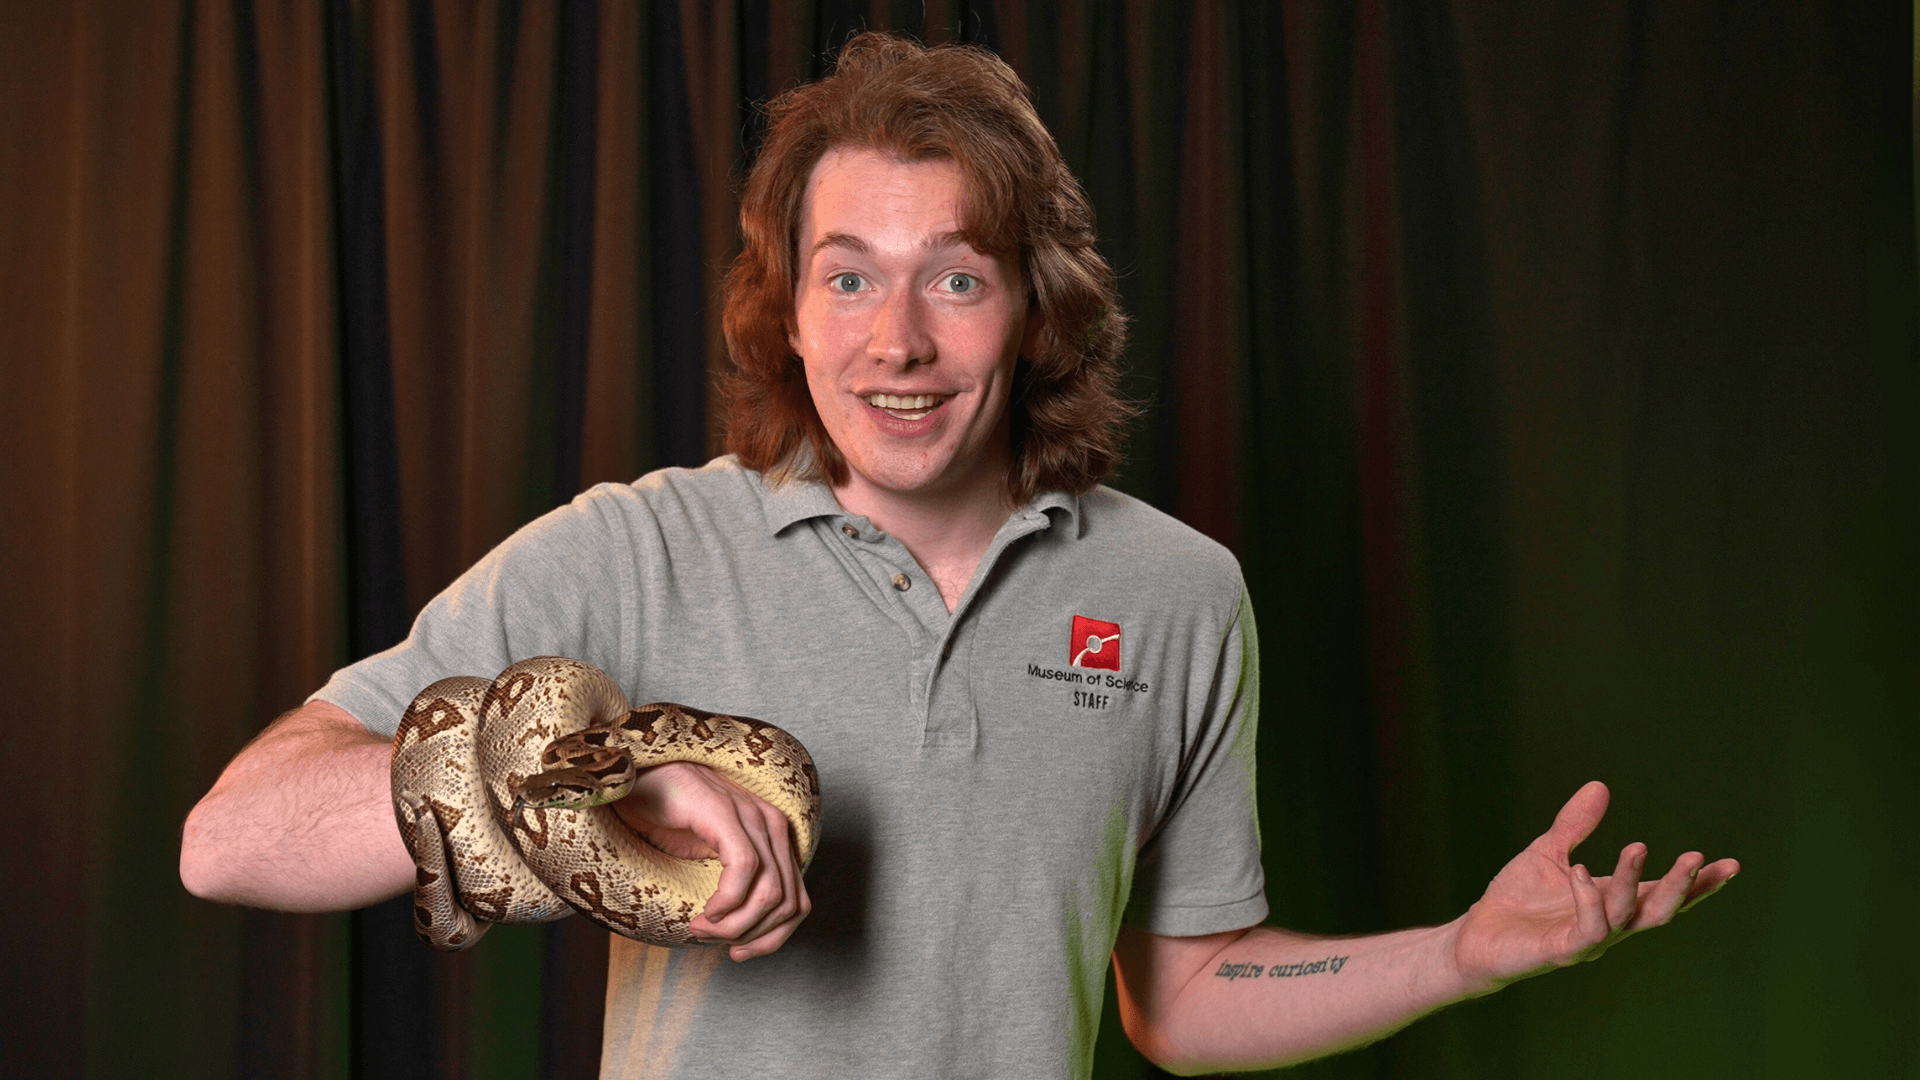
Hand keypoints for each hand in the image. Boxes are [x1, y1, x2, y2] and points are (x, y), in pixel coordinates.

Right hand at [610, 761, 810, 960]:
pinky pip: (744, 867)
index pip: (797, 902)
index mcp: (774, 838)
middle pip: (788, 903)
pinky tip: (704, 911)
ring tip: (703, 927)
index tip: (739, 953)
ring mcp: (751, 815)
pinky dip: (727, 901)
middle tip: (713, 940)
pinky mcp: (725, 812)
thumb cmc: (667, 820)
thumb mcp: (708, 863)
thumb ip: (736, 888)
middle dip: (753, 935)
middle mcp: (772, 824)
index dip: (773, 939)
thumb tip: (744, 937)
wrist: (634, 781)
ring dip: (736, 924)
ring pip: (771, 891)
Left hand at [1449, 781, 1737, 992]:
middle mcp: (1610, 924)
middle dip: (1682, 886)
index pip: (1664, 893)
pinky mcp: (1562, 951)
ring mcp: (1588, 940)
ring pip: (1628, 917)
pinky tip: (1581, 871)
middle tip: (1697, 856)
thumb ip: (1575, 825)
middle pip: (1659, 910)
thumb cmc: (1516, 900)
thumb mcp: (1549, 852)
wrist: (1477, 935)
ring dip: (1634, 882)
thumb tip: (1600, 785)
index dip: (1698, 883)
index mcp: (1613, 900)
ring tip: (1638, 846)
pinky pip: (1589, 929)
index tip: (1731, 864)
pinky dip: (1589, 899)